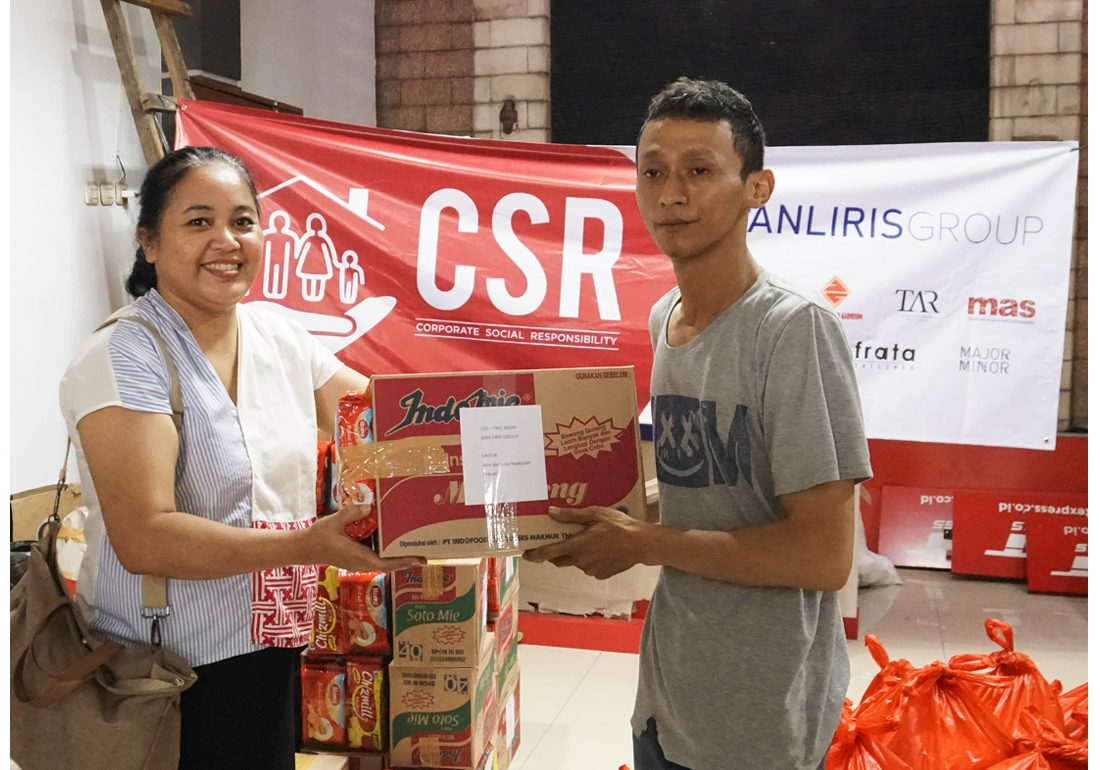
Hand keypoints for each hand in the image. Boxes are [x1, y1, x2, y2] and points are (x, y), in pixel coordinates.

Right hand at [304, 504, 424, 571]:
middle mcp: (362, 563)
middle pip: (389, 564)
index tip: (419, 559)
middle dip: (406, 560)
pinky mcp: (356, 558)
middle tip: (424, 551)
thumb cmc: (318, 537)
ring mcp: (359, 562)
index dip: (403, 562)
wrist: (304, 548)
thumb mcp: (334, 521)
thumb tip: (368, 507)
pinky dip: (386, 551)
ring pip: (383, 561)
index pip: (386, 564)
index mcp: (358, 557)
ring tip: (413, 546)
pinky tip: (392, 539)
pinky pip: (375, 556)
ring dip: (397, 556)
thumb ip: (351, 513)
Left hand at [523, 506, 648, 579]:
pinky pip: (589, 567)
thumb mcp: (595, 514)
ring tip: (590, 541)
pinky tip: (601, 549)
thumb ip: (571, 516)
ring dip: (576, 554)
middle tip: (560, 541)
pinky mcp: (600, 575)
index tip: (526, 554)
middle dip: (556, 553)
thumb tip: (551, 513)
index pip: (549, 553)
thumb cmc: (619, 526)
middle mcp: (581, 561)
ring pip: (576, 563)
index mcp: (577, 546)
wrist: (641, 544)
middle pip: (559, 559)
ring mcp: (591, 570)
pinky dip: (590, 559)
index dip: (535, 554)